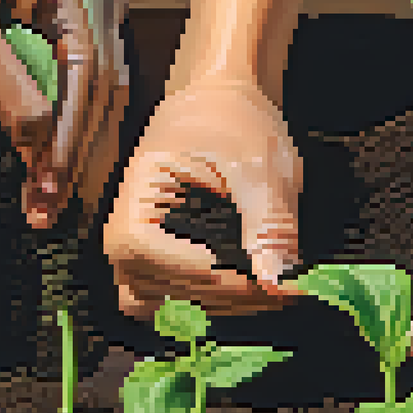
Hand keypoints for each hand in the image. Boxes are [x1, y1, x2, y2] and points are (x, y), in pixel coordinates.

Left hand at [0, 0, 129, 230]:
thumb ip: (9, 89)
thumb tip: (41, 140)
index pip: (83, 63)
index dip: (73, 123)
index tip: (55, 171)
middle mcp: (46, 0)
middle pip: (81, 84)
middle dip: (69, 145)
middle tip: (53, 199)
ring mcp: (23, 25)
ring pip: (59, 95)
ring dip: (53, 147)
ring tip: (43, 201)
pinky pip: (28, 94)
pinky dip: (28, 133)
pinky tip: (29, 173)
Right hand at [103, 77, 307, 319]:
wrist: (216, 105)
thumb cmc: (233, 122)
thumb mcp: (258, 163)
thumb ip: (267, 223)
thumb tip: (276, 283)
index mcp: (134, 199)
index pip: (150, 252)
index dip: (205, 273)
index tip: (260, 277)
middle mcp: (122, 235)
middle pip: (163, 288)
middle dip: (229, 293)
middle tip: (289, 288)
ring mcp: (134, 258)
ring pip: (168, 306)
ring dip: (222, 305)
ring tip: (275, 289)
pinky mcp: (153, 269)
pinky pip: (170, 305)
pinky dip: (209, 304)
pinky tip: (248, 288)